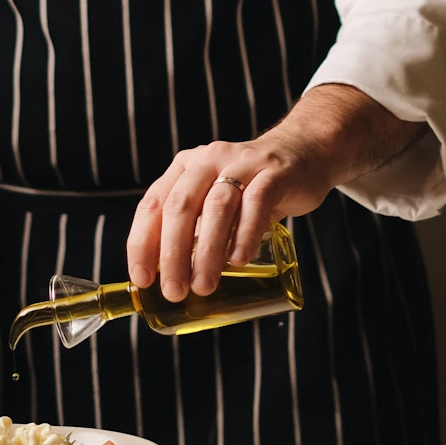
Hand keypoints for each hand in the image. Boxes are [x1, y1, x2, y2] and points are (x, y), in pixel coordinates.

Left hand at [126, 84, 421, 300]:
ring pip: (217, 206)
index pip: (152, 204)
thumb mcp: (215, 199)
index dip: (142, 243)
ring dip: (207, 250)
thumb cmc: (251, 188)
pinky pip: (257, 202)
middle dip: (173, 253)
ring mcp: (242, 164)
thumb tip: (172, 282)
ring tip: (204, 285)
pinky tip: (239, 260)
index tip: (141, 279)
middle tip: (175, 291)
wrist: (304, 153)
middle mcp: (208, 160)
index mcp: (184, 167)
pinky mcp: (274, 173)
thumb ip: (196, 230)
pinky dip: (245, 233)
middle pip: (181, 206)